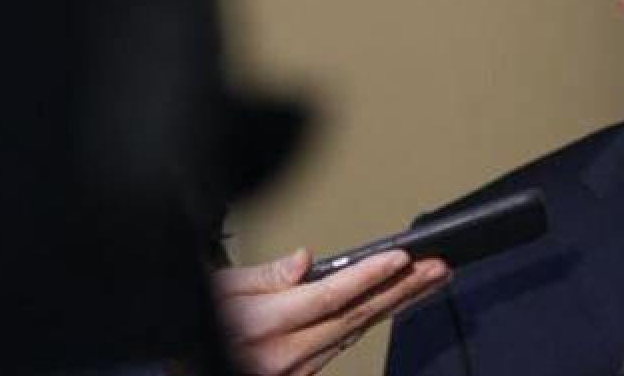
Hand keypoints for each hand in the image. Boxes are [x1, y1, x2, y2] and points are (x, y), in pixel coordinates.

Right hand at [216, 248, 449, 375]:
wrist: (186, 370)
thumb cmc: (193, 328)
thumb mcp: (215, 290)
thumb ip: (264, 276)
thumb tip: (305, 260)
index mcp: (262, 325)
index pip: (330, 295)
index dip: (369, 275)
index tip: (401, 257)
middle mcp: (283, 355)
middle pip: (356, 316)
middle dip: (402, 290)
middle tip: (437, 268)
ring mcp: (294, 371)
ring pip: (356, 332)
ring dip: (396, 305)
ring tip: (429, 281)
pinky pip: (343, 346)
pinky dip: (371, 322)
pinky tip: (394, 305)